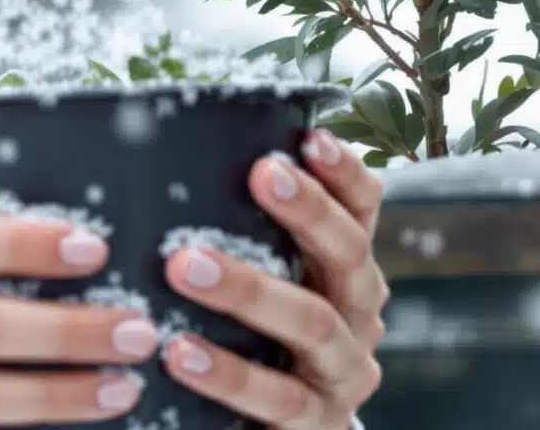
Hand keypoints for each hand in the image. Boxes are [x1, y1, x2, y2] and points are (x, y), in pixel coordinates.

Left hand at [159, 127, 389, 428]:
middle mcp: (358, 317)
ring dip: (250, 290)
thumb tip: (175, 156)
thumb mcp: (271, 279)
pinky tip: (180, 353)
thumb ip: (245, 233)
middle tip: (259, 174)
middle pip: (350, 256)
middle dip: (308, 212)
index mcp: (347, 271)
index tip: (311, 138)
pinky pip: (277, 398)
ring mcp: (342, 374)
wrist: (283, 429)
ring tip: (185, 265)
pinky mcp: (315, 425)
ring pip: (314, 324)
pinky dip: (227, 374)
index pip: (364, 212)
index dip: (345, 175)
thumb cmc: (261, 337)